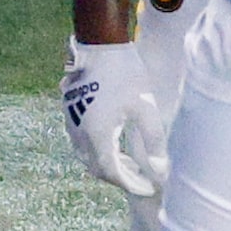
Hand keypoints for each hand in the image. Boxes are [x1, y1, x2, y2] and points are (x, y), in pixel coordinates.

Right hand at [61, 39, 168, 198]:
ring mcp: (71, 124)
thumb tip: (159, 167)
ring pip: (88, 156)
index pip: (112, 173)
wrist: (99, 43)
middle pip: (98, 168)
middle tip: (141, 178)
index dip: (130, 184)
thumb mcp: (144, 105)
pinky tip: (115, 143)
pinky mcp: (71, 114)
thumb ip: (153, 138)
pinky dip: (99, 150)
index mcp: (97, 136)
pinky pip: (83, 143)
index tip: (147, 187)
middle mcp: (79, 135)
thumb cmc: (124, 72)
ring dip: (109, 165)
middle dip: (120, 177)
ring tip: (131, 164)